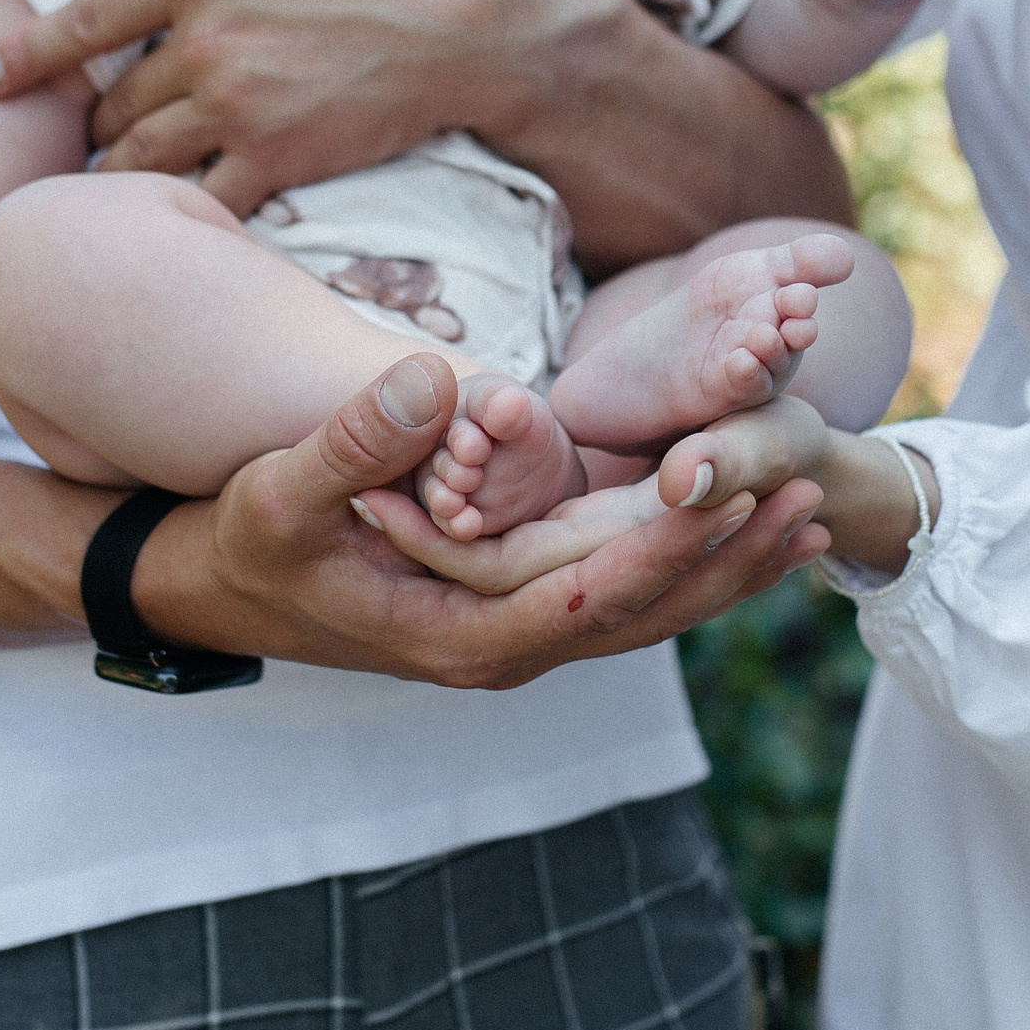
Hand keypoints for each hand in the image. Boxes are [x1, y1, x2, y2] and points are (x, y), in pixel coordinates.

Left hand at [0, 0, 583, 217]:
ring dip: (128, 172)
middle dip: (100, 121)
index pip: (83, 21)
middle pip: (114, 103)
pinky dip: (183, 216)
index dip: (24, 58)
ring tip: (122, 185)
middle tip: (99, 135)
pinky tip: (176, 227)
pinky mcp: (281, 160)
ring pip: (144, 159)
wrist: (482, 14)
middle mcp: (202, 45)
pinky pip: (205, 202)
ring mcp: (237, 108)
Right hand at [133, 354, 831, 687]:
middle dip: (727, 560)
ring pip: (641, 611)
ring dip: (723, 567)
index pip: (591, 595)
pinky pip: (616, 591)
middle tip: (811, 494)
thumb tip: (439, 381)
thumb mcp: (279, 489)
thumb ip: (356, 442)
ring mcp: (512, 635)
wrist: (218, 586)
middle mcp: (500, 648)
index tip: (742, 493)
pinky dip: (681, 559)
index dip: (673, 546)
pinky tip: (737, 522)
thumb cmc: (246, 538)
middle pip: (641, 615)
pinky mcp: (516, 609)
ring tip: (807, 512)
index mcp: (458, 633)